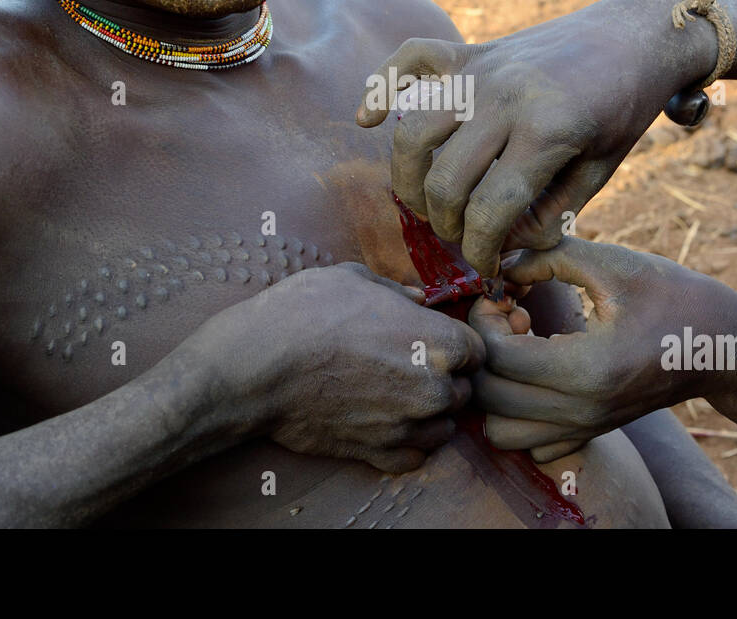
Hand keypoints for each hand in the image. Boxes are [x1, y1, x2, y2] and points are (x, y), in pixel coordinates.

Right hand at [235, 263, 486, 472]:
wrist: (260, 365)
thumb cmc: (305, 311)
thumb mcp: (354, 279)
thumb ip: (397, 290)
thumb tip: (417, 299)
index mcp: (438, 341)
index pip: (476, 352)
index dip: (454, 345)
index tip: (431, 343)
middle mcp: (434, 388)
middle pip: (462, 391)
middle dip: (442, 380)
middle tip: (406, 367)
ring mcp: (408, 425)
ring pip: (443, 427)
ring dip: (428, 415)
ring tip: (395, 396)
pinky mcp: (379, 453)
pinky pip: (415, 457)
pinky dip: (405, 444)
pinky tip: (384, 423)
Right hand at [355, 0, 716, 274]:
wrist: (635, 34)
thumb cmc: (623, 109)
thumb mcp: (601, 170)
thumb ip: (550, 213)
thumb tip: (503, 248)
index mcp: (547, 132)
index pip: (490, 211)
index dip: (482, 253)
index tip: (487, 270)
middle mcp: (504, 99)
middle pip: (444, 180)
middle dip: (447, 226)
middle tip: (463, 240)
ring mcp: (481, 70)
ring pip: (413, 132)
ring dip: (408, 179)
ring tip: (426, 203)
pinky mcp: (470, 50)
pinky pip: (409, 60)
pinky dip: (379, 86)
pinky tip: (366, 119)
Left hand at [467, 238, 736, 461]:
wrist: (721, 346)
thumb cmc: (670, 295)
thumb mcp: (611, 261)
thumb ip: (548, 255)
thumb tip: (499, 266)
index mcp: (587, 367)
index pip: (499, 357)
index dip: (485, 319)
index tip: (502, 293)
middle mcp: (582, 409)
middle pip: (489, 398)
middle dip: (483, 352)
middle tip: (508, 317)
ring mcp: (586, 427)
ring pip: (502, 432)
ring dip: (495, 388)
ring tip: (521, 349)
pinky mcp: (590, 432)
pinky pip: (530, 443)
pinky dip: (518, 413)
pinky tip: (539, 371)